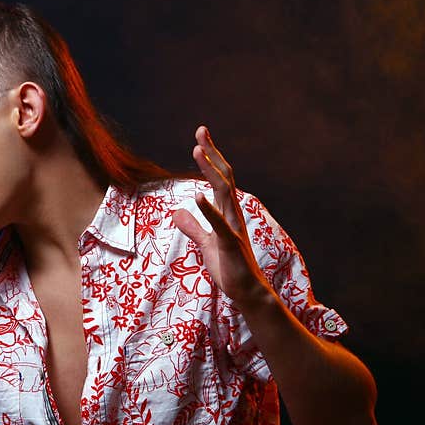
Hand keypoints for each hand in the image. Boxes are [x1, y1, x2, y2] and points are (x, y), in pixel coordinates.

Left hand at [172, 126, 272, 309]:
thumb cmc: (230, 268)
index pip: (220, 178)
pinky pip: (220, 224)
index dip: (210, 158)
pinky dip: (209, 209)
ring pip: (224, 193)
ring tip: (197, 151)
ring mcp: (233, 227)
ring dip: (210, 171)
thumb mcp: (206, 244)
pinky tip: (198, 196)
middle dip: (212, 153)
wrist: (247, 293)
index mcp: (228, 212)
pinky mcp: (230, 244)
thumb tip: (177, 212)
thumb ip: (193, 227)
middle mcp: (233, 214)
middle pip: (224, 177)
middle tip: (201, 131)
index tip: (200, 138)